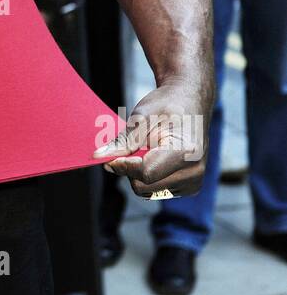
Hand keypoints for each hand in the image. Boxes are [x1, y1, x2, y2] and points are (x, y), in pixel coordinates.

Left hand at [92, 77, 212, 199]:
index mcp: (187, 152)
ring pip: (147, 191)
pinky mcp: (189, 187)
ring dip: (138, 174)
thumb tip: (99, 156)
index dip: (123, 165)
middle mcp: (194, 172)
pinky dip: (148, 178)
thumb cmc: (168, 105)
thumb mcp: (143, 115)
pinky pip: (155, 191)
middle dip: (130, 169)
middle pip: (144, 185)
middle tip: (131, 147)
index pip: (146, 172)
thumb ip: (123, 139)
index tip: (109, 155)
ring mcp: (193, 182)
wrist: (190, 102)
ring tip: (148, 150)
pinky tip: (155, 158)